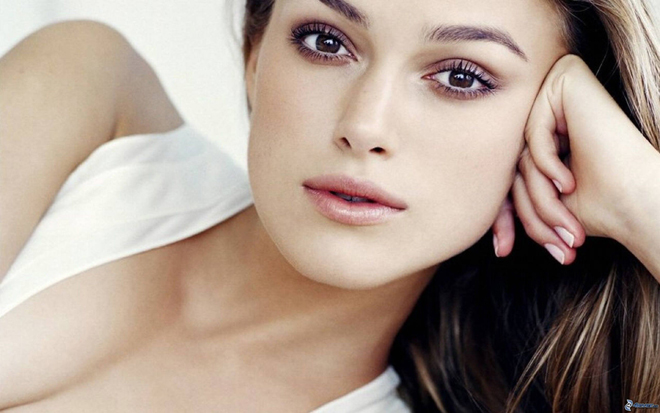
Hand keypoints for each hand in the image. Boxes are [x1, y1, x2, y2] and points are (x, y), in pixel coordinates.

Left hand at [491, 54, 658, 263]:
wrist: (643, 199)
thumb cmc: (602, 204)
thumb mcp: (544, 204)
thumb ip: (514, 195)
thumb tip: (489, 227)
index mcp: (545, 131)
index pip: (508, 172)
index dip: (503, 215)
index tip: (504, 249)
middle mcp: (548, 106)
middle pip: (514, 164)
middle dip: (529, 212)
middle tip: (554, 245)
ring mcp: (556, 90)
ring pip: (521, 154)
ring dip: (540, 199)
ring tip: (566, 226)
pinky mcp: (566, 80)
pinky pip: (533, 132)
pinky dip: (546, 164)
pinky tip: (569, 184)